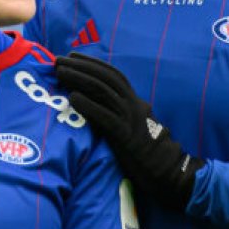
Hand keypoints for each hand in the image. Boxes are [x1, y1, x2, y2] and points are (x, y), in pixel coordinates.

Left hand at [54, 52, 202, 210]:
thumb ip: (120, 114)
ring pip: (103, 91)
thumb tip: (96, 105)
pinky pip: (105, 117)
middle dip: (80, 66)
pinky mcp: (126, 136)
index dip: (92, 63)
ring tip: (60, 73)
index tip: (72, 56)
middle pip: (105, 78)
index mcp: (135, 102)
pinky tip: (73, 98)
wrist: (170, 173)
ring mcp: (130, 119)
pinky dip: (88, 105)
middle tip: (58, 61)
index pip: (113, 74)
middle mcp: (134, 105)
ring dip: (79, 79)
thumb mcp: (135, 127)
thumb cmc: (149, 154)